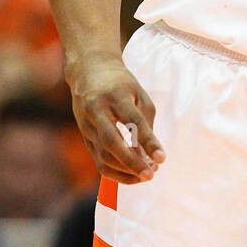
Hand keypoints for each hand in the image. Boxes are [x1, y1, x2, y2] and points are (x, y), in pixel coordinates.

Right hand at [67, 52, 164, 184]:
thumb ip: (145, 122)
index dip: (148, 141)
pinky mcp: (84, 137)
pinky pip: (99, 161)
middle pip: (112, 142)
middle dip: (132, 163)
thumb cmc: (120, 84)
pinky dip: (116, 173)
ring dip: (126, 171)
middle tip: (151, 174)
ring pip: (103, 156)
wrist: (89, 71)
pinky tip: (132, 176)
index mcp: (114, 95)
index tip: (162, 158)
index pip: (133, 121)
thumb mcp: (138, 93)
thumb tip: (150, 155)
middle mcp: (96, 110)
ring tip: (147, 174)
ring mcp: (87, 125)